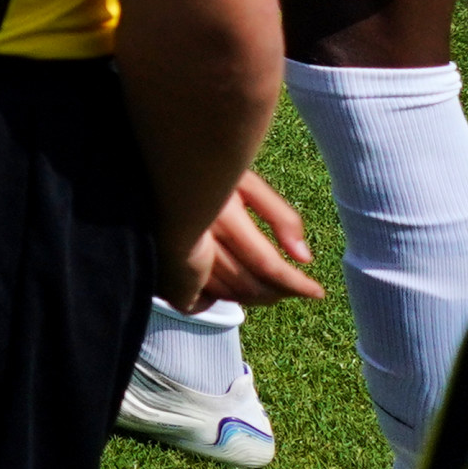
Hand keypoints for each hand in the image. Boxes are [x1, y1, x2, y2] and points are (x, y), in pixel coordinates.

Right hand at [162, 171, 322, 312]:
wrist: (150, 171)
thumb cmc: (201, 170)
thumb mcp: (245, 183)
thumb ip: (280, 216)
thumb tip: (305, 258)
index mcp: (221, 214)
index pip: (267, 264)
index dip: (296, 283)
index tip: (317, 292)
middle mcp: (197, 237)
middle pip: (251, 284)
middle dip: (281, 292)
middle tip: (297, 289)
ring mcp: (176, 258)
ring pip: (231, 293)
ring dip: (257, 296)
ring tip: (273, 288)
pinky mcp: (164, 272)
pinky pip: (205, 298)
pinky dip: (225, 297)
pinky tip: (238, 288)